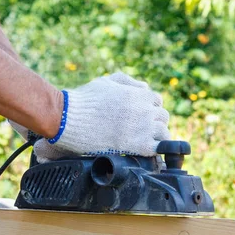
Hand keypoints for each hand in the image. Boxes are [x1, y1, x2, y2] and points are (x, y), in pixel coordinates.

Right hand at [11, 72, 169, 161]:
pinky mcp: (139, 145)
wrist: (71, 118)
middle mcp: (146, 110)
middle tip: (141, 130)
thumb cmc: (86, 99)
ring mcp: (144, 128)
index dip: (150, 109)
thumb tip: (144, 88)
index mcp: (140, 94)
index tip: (142, 116)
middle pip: (163, 117)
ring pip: (164, 134)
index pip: (157, 101)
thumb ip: (128, 82)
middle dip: (154, 122)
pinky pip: (158, 150)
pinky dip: (155, 152)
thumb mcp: (107, 81)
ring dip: (156, 138)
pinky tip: (146, 153)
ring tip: (144, 142)